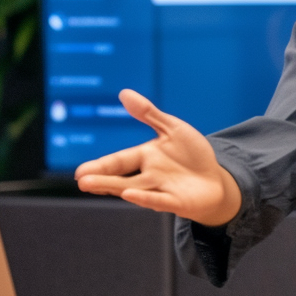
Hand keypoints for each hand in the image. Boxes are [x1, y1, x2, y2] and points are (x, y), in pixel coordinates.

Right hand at [74, 90, 241, 224]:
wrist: (216, 180)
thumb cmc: (192, 155)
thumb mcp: (172, 129)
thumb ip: (149, 114)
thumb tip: (124, 93)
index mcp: (145, 157)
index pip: (118, 162)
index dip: (100, 165)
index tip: (79, 171)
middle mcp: (149, 176)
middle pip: (120, 178)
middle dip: (101, 179)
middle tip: (80, 181)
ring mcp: (161, 190)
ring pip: (134, 190)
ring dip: (115, 187)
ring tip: (92, 185)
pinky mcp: (178, 202)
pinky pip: (160, 200)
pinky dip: (146, 198)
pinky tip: (130, 194)